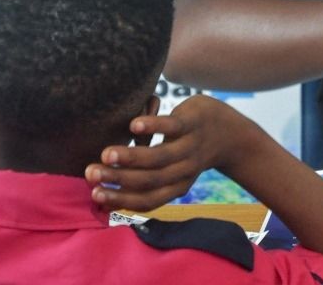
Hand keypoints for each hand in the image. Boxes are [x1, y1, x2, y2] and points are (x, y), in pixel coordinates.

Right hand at [85, 94, 263, 211]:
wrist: (231, 133)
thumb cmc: (190, 151)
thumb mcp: (174, 170)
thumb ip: (147, 176)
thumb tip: (108, 187)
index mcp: (177, 186)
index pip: (147, 199)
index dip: (120, 199)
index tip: (94, 194)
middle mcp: (184, 170)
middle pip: (149, 180)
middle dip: (117, 179)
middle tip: (91, 173)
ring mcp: (190, 146)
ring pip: (159, 157)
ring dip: (130, 157)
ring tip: (105, 154)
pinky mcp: (192, 122)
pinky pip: (171, 126)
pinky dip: (153, 127)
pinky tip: (133, 126)